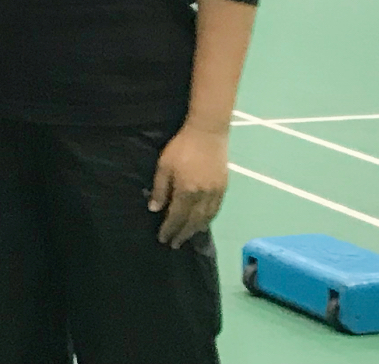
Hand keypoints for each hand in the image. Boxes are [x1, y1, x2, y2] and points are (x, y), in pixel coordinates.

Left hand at [149, 121, 228, 247]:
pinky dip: (208, 220)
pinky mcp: (224, 187)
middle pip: (192, 222)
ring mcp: (216, 193)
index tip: (163, 239)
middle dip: (183, 234)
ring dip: (196, 230)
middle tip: (174, 244)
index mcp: (187, 192)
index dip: (169, 229)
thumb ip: (160, 189)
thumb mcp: (164, 166)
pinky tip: (203, 223)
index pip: (177, 217)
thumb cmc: (181, 147)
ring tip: (187, 236)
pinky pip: (216, 210)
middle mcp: (203, 197)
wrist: (208, 132)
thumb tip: (154, 209)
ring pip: (206, 218)